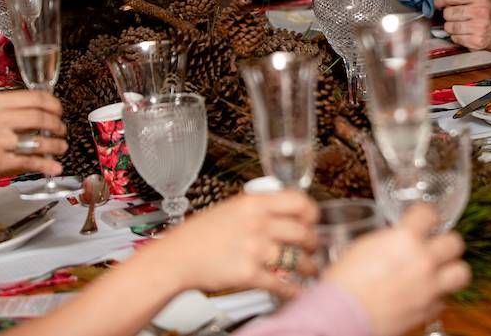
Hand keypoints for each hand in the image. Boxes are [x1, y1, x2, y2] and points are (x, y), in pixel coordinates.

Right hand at [0, 90, 67, 183]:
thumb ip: (7, 110)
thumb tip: (37, 111)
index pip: (34, 98)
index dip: (53, 104)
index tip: (59, 110)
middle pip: (39, 117)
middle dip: (57, 124)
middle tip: (61, 129)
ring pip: (37, 141)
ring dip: (55, 145)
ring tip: (61, 147)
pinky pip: (28, 162)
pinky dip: (45, 165)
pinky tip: (53, 167)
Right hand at [157, 190, 319, 297]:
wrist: (177, 258)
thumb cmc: (199, 234)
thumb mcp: (230, 208)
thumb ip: (257, 207)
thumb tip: (283, 210)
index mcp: (253, 203)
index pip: (298, 201)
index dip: (312, 212)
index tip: (313, 219)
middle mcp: (257, 224)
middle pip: (302, 231)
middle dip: (313, 242)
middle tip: (313, 246)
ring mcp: (254, 249)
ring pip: (297, 258)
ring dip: (308, 266)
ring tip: (310, 268)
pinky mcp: (248, 274)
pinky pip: (280, 283)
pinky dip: (292, 288)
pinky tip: (296, 289)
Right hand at [323, 205, 469, 335]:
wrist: (340, 315)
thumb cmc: (344, 282)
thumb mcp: (364, 246)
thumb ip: (389, 239)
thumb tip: (397, 238)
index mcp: (405, 238)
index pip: (430, 213)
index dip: (426, 215)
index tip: (424, 218)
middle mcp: (423, 261)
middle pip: (456, 242)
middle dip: (446, 243)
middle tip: (435, 245)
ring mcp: (429, 287)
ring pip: (462, 272)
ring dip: (452, 269)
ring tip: (439, 270)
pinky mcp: (428, 311)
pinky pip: (444, 299)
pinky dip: (436, 296)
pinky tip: (422, 293)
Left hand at [434, 0, 490, 50]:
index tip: (438, 3)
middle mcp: (479, 12)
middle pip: (448, 13)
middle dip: (448, 15)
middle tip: (454, 16)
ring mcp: (478, 28)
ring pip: (449, 27)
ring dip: (451, 26)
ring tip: (460, 25)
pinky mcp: (476, 42)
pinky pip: (455, 38)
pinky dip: (456, 37)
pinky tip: (465, 33)